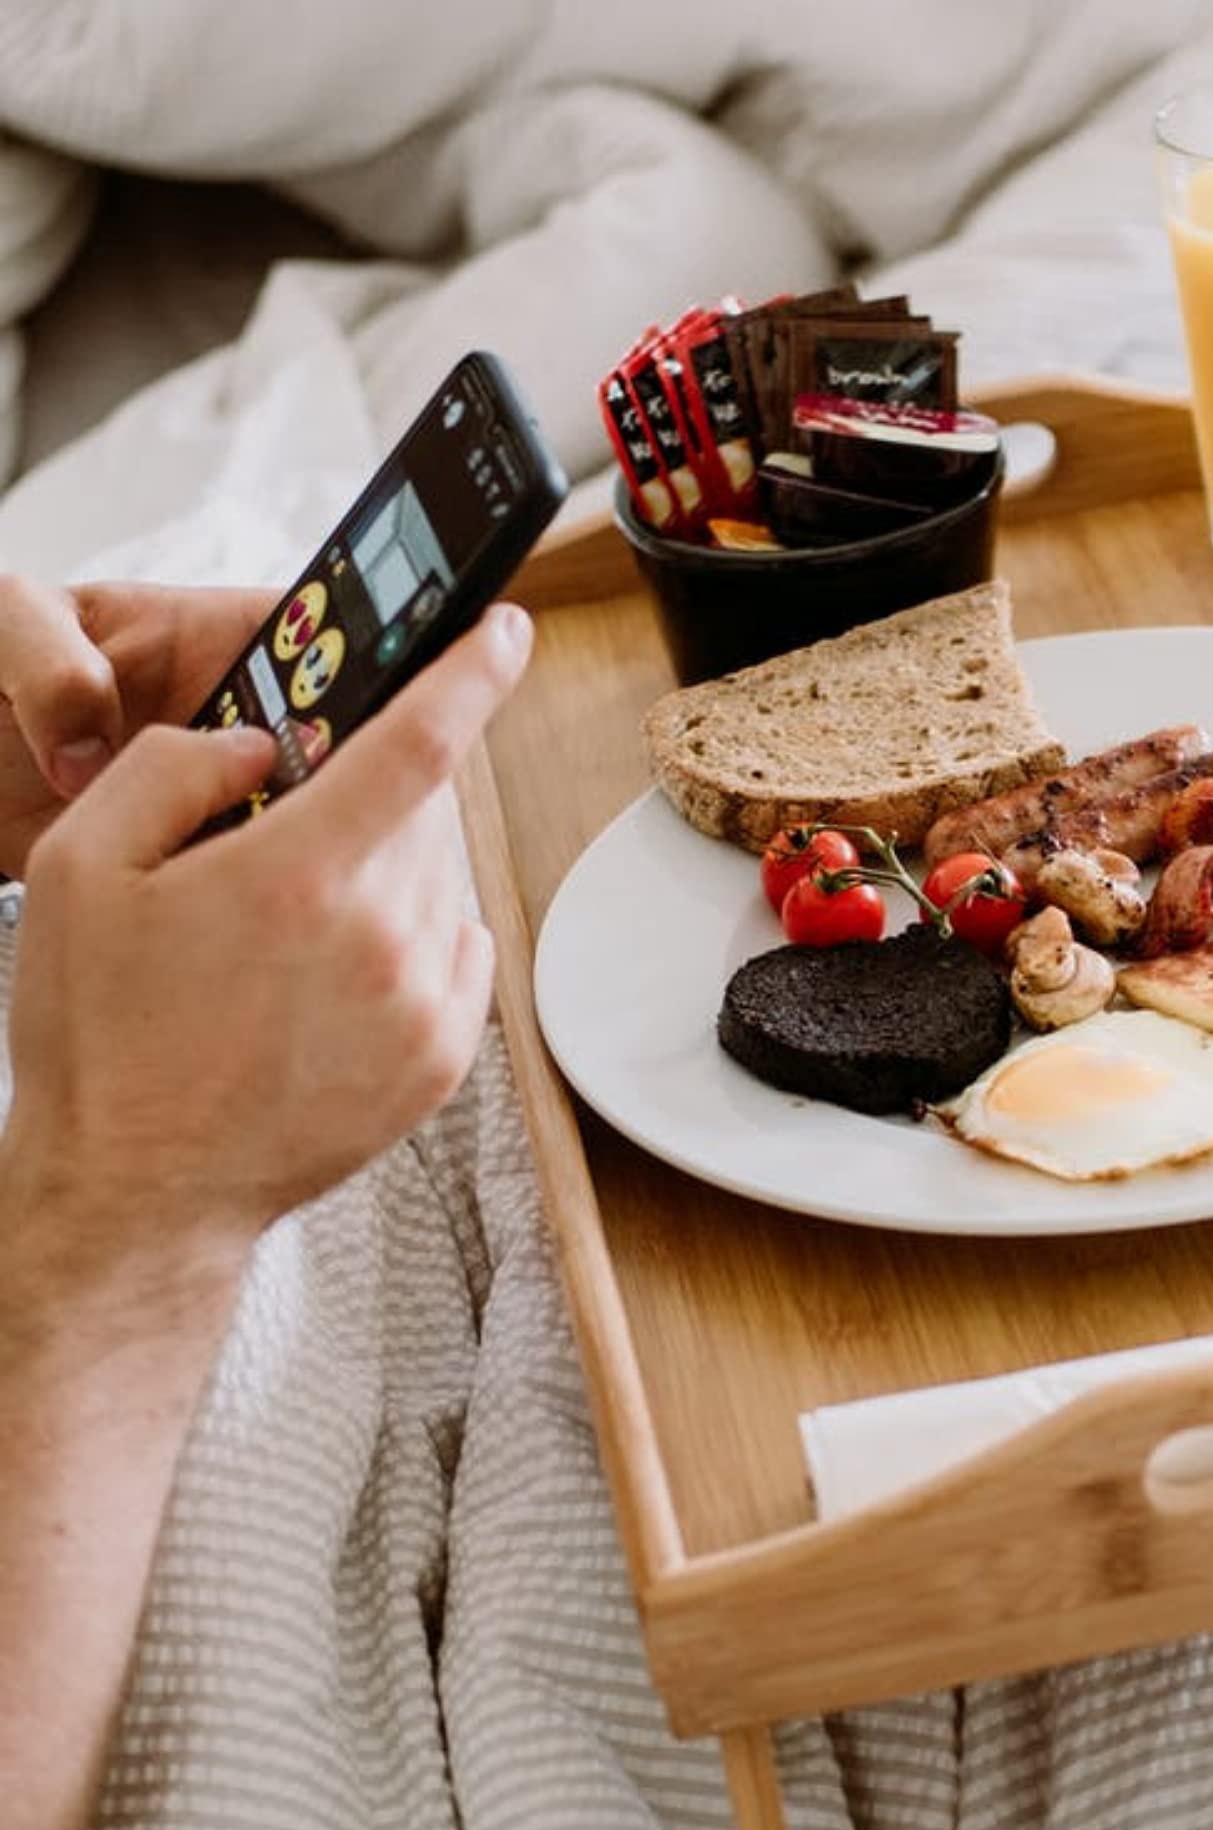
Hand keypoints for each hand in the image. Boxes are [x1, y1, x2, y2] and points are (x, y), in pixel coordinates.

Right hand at [2, 601, 532, 1293]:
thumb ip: (171, 770)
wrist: (141, 1191)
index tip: (506, 630)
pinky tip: (330, 974)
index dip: (469, 672)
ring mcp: (426, 1005)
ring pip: (439, 880)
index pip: (418, 742)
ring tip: (289, 932)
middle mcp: (384, 939)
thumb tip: (259, 745)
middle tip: (284, 843)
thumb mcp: (80, 871)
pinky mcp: (447, 1058)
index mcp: (299, 878)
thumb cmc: (101, 1036)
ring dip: (385, 872)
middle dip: (367, 800)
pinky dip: (409, 938)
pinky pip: (454, 951)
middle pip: (421, 813)